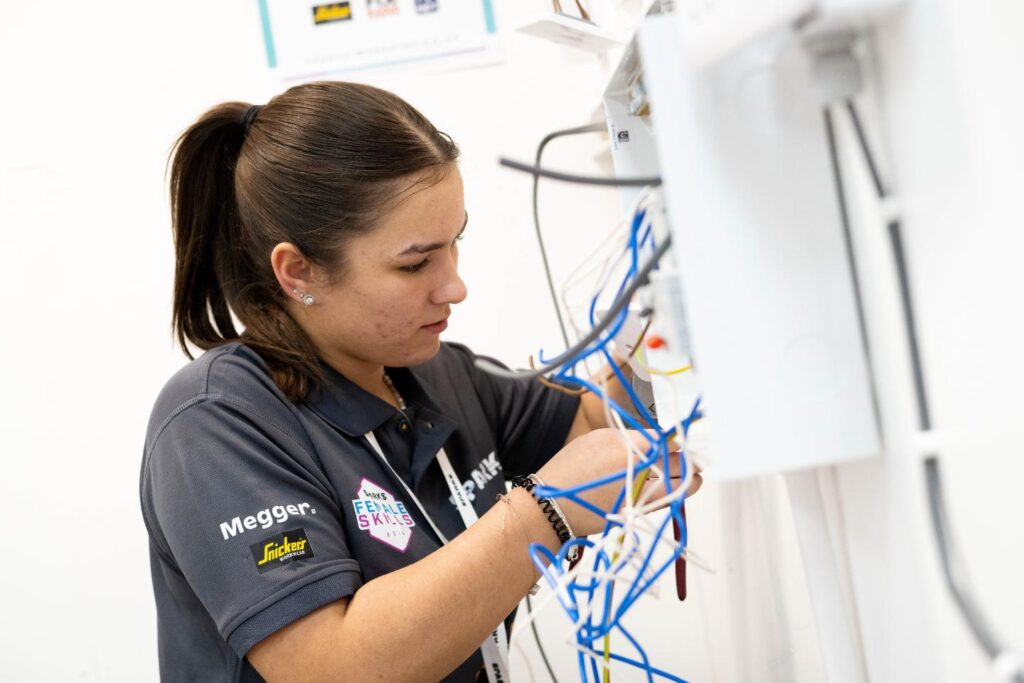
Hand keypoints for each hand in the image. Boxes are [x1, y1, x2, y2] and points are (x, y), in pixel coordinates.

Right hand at [536, 428, 701, 536]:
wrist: (551, 505)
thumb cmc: (569, 469)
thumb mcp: (596, 440)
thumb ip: (629, 439)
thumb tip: (656, 441)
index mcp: (624, 443)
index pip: (664, 438)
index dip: (677, 440)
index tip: (683, 440)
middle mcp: (635, 467)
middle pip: (677, 460)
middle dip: (689, 458)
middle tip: (695, 457)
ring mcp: (638, 490)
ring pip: (677, 484)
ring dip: (690, 479)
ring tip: (695, 476)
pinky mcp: (636, 510)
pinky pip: (664, 501)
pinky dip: (674, 494)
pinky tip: (677, 489)